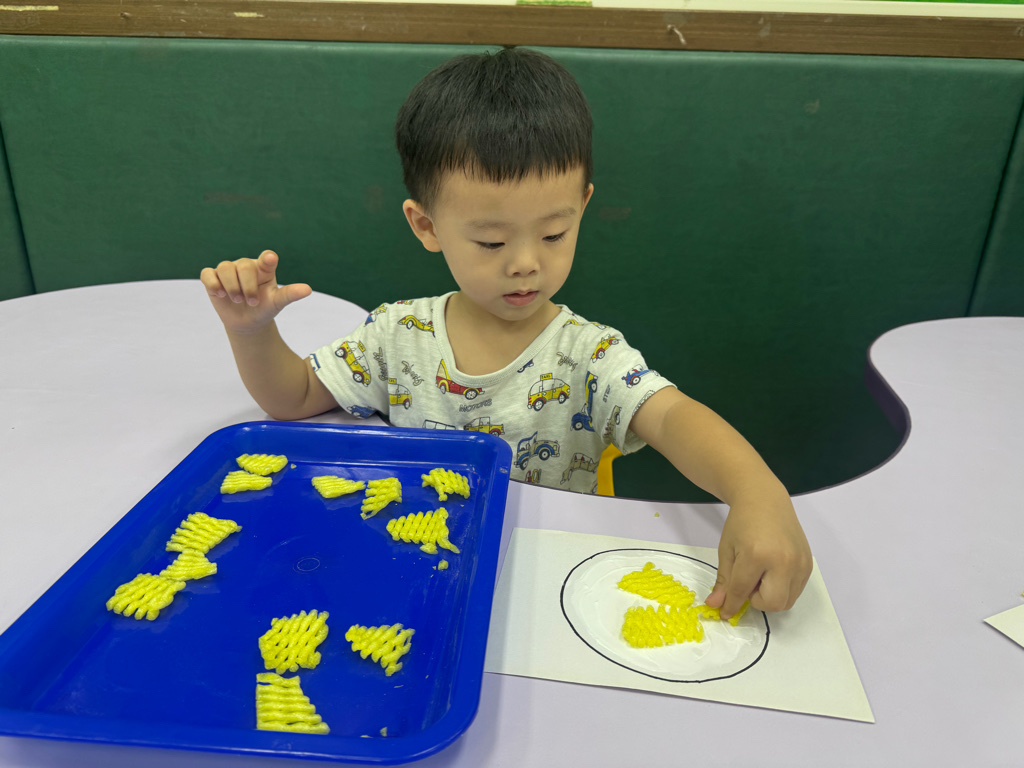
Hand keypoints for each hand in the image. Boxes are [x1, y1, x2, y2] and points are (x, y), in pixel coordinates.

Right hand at [200, 250, 311, 333]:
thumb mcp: (277, 302)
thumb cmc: (264, 308)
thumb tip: (308, 290)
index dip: (267, 258)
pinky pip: (207, 274)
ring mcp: (228, 270)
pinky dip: (212, 283)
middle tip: (252, 301)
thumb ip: (290, 294)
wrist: (247, 322)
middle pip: (243, 266)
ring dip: (231, 286)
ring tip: (237, 300)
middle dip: (247, 286)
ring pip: (224, 267)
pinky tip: (220, 294)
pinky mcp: (212, 278)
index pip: (266, 259)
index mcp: (264, 268)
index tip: (270, 260)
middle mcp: (245, 266)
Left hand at [704, 491, 811, 617]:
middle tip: (749, 582)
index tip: (725, 612)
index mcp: (757, 555)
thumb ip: (724, 580)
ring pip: (787, 601)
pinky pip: (796, 590)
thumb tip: (716, 605)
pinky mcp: (808, 564)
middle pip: (773, 604)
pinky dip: (782, 589)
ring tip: (761, 574)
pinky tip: (773, 571)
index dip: (731, 604)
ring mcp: (799, 563)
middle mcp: (783, 561)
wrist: (765, 500)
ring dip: (770, 596)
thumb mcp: (727, 550)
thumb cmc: (741, 522)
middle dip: (757, 601)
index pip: (743, 591)